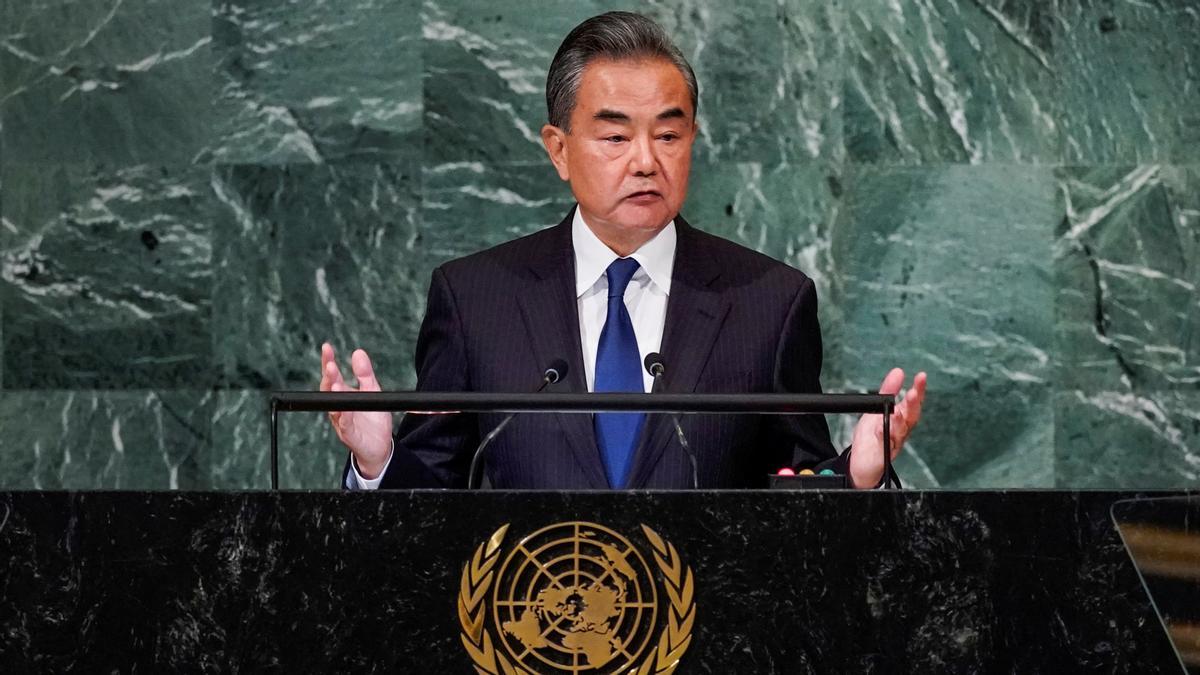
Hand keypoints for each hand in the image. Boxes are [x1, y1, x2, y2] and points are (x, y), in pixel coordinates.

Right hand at [319, 343, 393, 479]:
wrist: (380, 446)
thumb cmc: (372, 419)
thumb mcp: (372, 392)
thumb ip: (365, 374)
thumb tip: (358, 352)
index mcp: (342, 395)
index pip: (332, 376)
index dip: (328, 361)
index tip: (326, 347)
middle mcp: (338, 407)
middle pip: (328, 389)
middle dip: (329, 376)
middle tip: (330, 364)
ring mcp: (342, 421)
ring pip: (334, 407)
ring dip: (334, 395)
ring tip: (335, 382)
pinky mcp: (350, 435)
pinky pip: (345, 425)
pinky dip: (344, 416)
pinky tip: (345, 409)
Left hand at [848, 368, 926, 488]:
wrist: (862, 463)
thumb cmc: (872, 437)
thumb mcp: (877, 409)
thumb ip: (887, 391)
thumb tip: (898, 371)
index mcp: (901, 419)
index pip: (913, 403)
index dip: (919, 390)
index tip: (921, 376)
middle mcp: (900, 431)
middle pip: (911, 417)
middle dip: (913, 404)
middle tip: (913, 392)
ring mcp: (892, 443)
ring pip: (901, 431)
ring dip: (902, 420)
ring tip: (900, 411)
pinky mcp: (882, 454)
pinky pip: (884, 444)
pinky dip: (884, 435)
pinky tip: (881, 428)